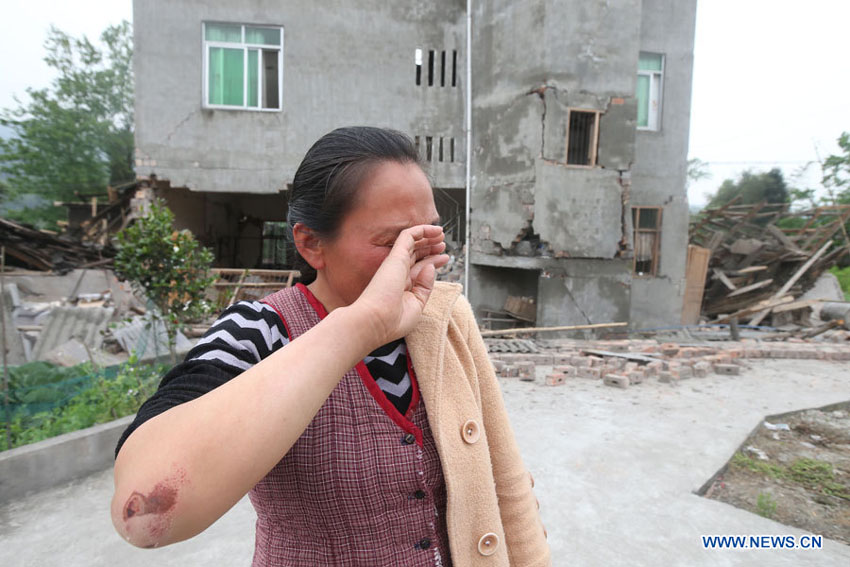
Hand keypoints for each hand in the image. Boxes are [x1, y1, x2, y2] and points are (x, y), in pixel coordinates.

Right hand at [353, 225, 449, 344]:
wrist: (375, 321)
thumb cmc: (392, 322)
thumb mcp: (417, 305)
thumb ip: (425, 287)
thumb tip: (431, 267)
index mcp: (401, 287)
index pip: (418, 269)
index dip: (432, 262)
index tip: (444, 258)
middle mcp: (397, 274)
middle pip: (416, 256)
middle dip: (430, 249)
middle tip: (442, 245)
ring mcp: (396, 264)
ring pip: (413, 244)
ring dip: (428, 237)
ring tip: (441, 235)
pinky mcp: (396, 256)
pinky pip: (408, 236)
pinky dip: (422, 230)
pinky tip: (434, 230)